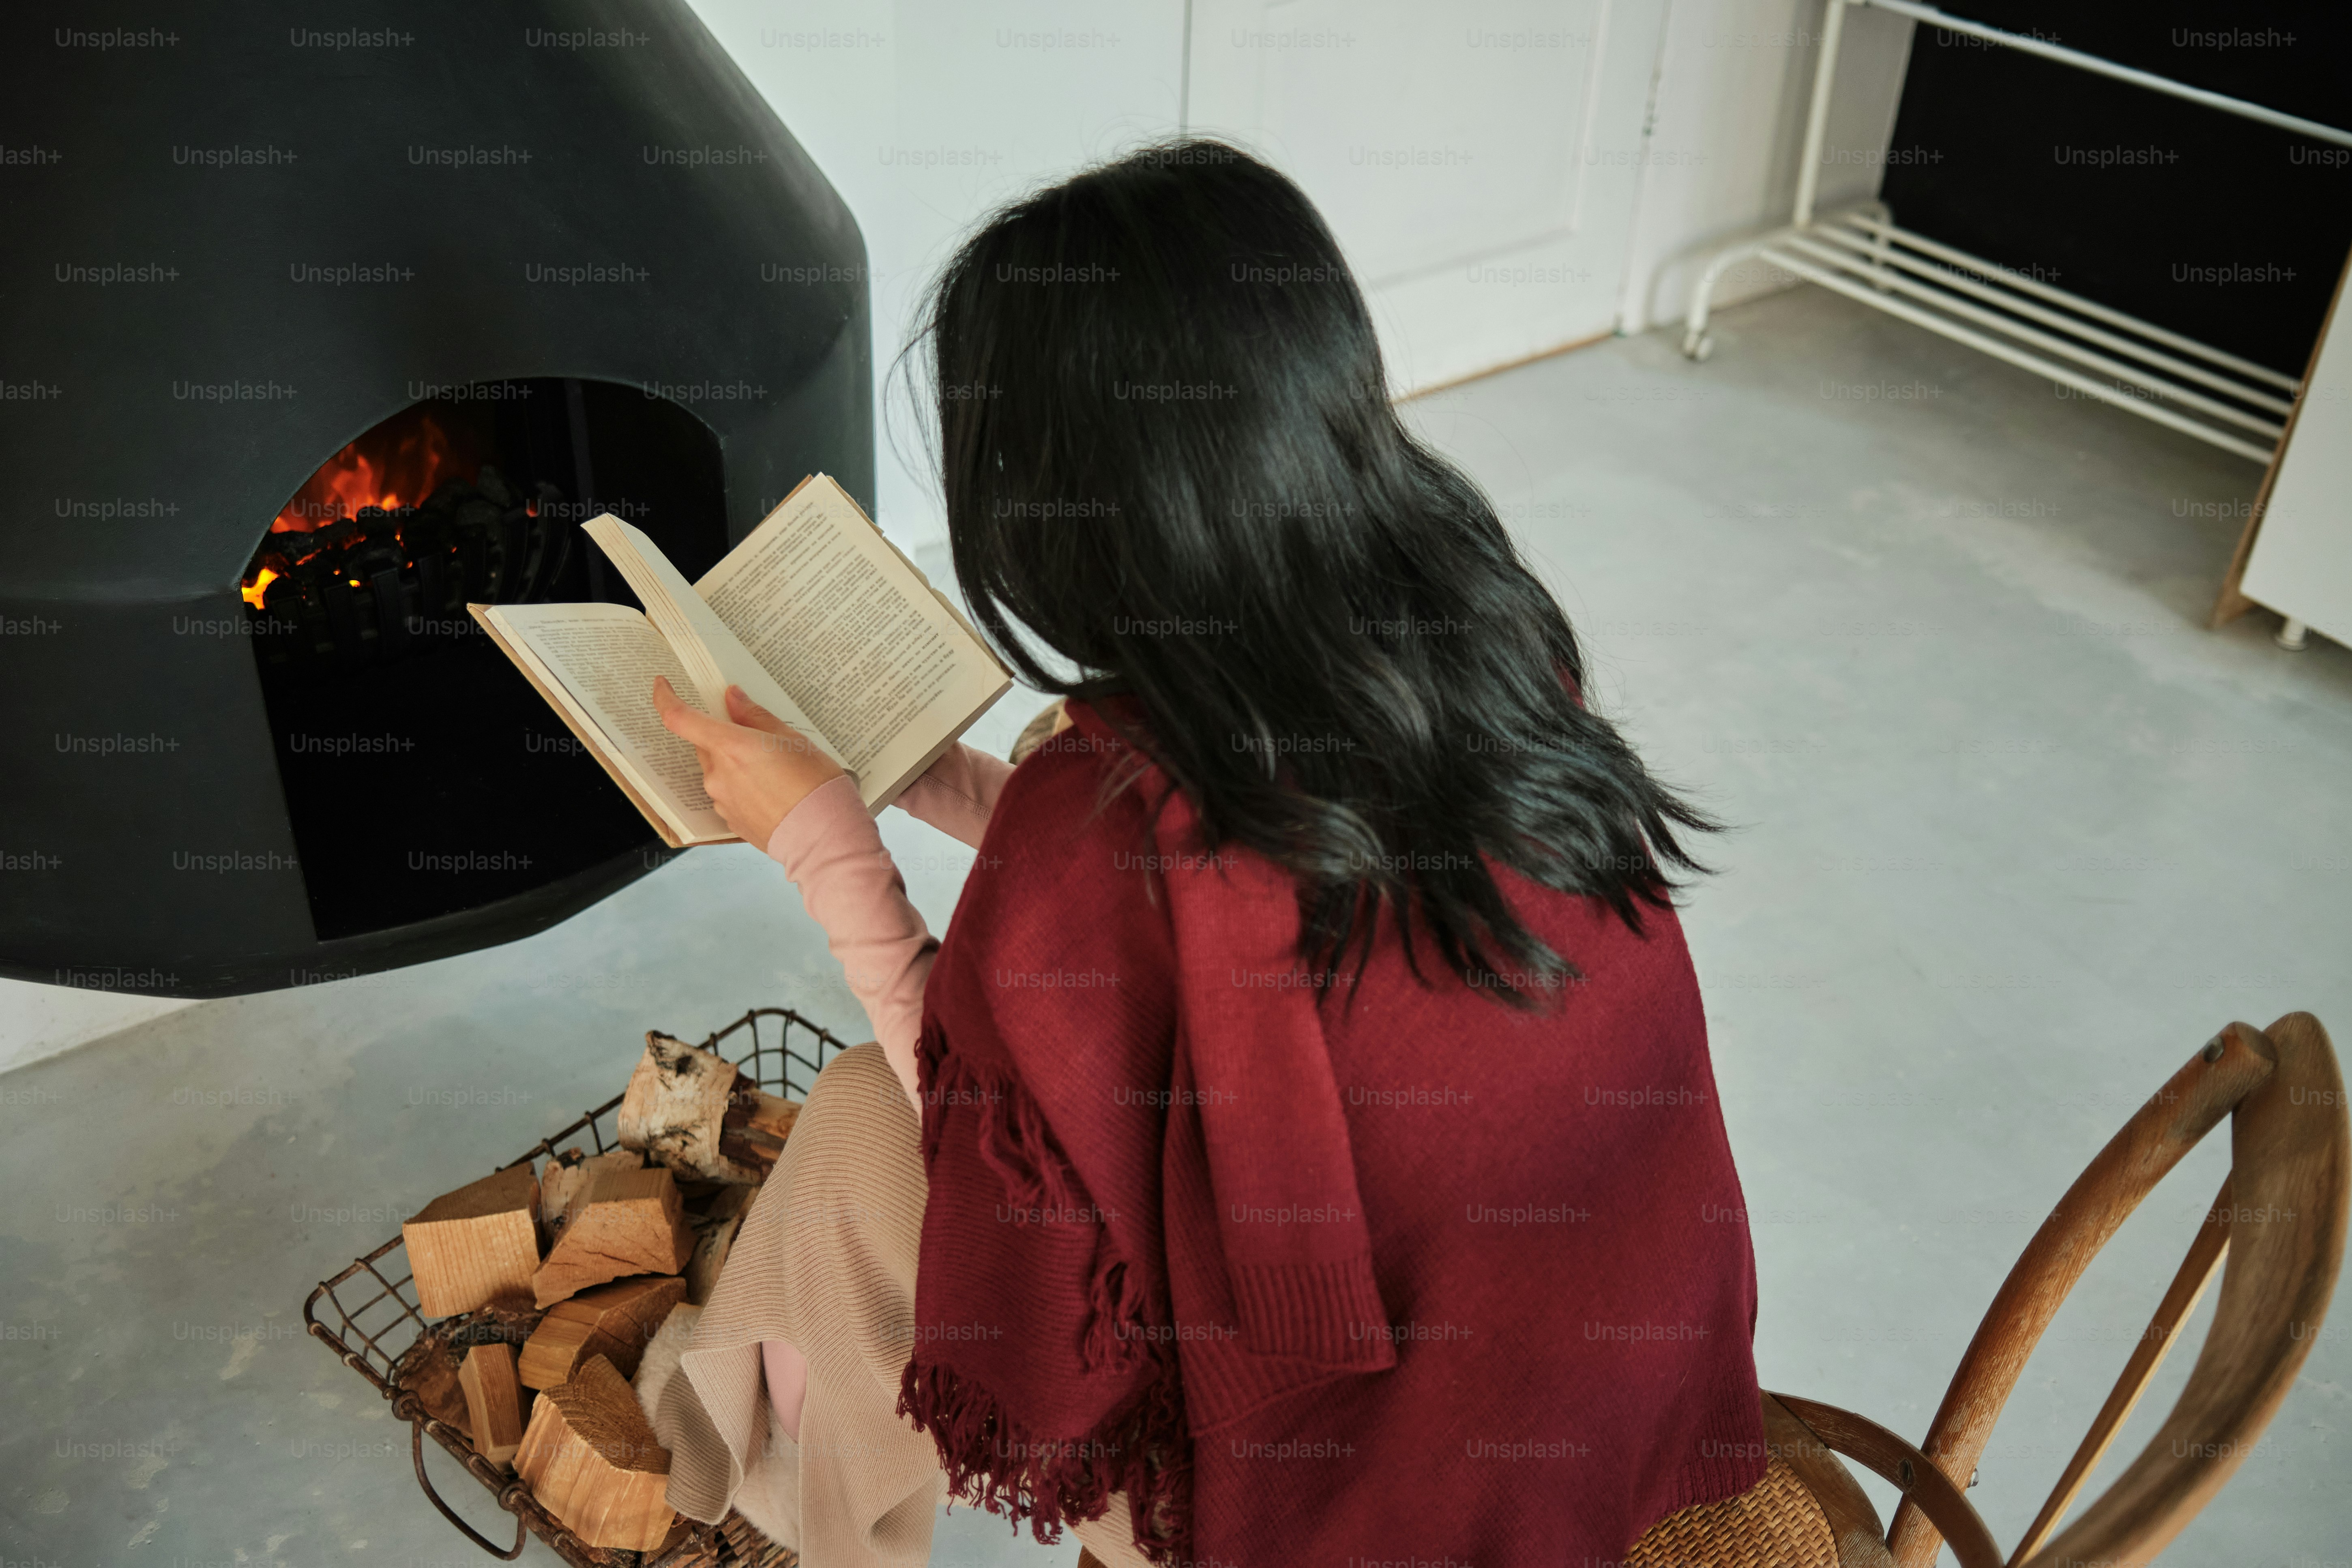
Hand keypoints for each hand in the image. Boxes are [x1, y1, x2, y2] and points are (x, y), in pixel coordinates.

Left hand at [654, 678, 845, 847]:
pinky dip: (744, 788)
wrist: (825, 836)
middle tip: (760, 740)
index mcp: (730, 747)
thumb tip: (733, 698)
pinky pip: (729, 795)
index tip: (663, 685)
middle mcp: (718, 775)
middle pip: (706, 745)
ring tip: (777, 773)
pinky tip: (773, 792)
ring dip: (738, 765)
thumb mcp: (791, 739)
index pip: (679, 718)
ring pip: (719, 771)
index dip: (665, 697)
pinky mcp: (731, 821)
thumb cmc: (814, 786)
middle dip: (725, 738)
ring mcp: (722, 801)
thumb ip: (755, 717)